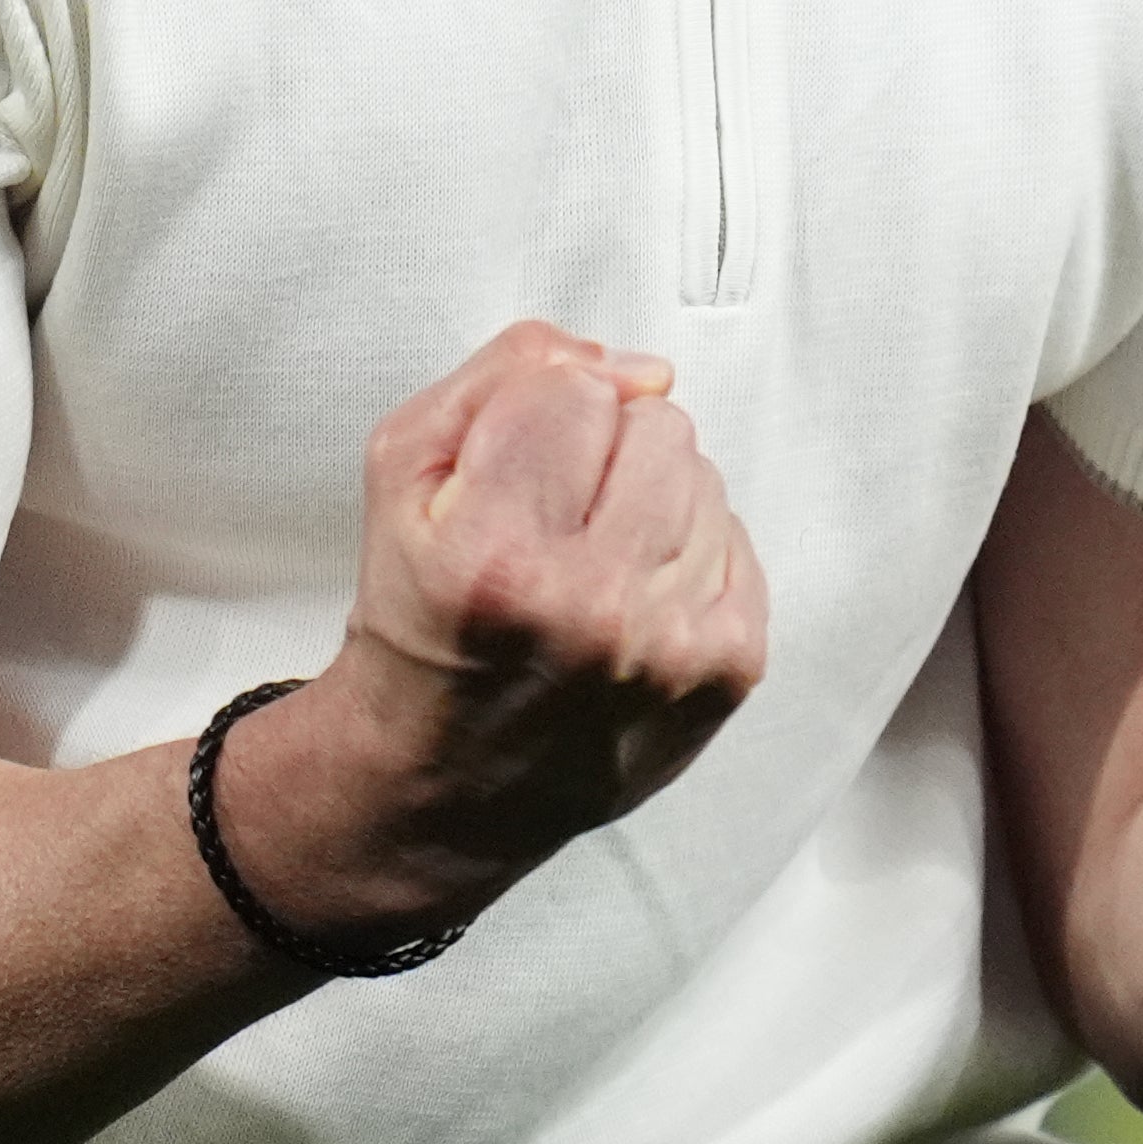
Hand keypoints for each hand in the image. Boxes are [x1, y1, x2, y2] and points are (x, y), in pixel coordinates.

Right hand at [215, 323, 770, 946]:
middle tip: (550, 518)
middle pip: (658, 423)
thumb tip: (628, 365)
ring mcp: (672, 646)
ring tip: (588, 562)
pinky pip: (739, 537)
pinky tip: (631, 597)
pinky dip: (688, 552)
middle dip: (603, 452)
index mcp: (495, 555)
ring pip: (705, 476)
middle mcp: (593, 608)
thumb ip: (503, 374)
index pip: (575, 389)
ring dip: (649, 501)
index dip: (539, 413)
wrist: (442, 778)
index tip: (512, 467)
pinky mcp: (728, 670)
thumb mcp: (403, 472)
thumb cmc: (422, 620)